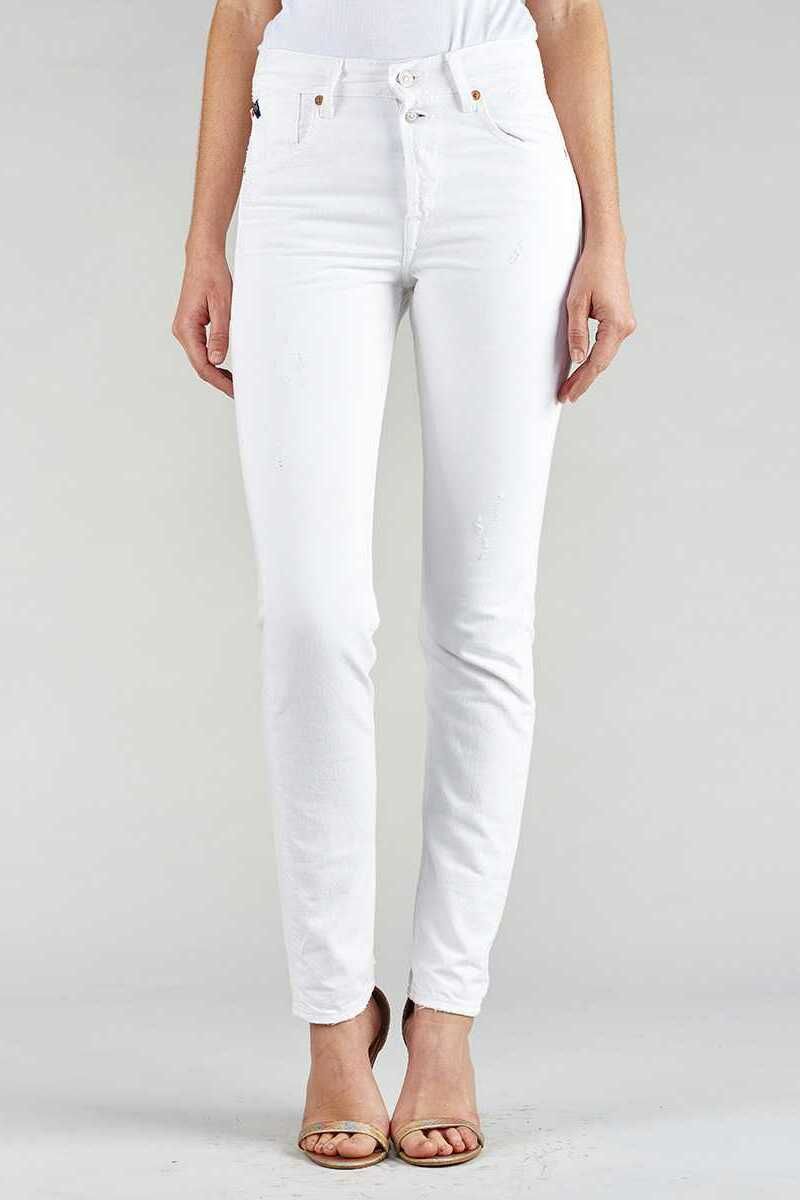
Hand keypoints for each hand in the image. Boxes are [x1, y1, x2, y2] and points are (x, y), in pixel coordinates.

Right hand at [172, 249, 233, 397]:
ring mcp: (185, 330)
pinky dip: (214, 360)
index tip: (234, 390)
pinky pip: (201, 350)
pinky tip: (225, 366)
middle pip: (200, 365)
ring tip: (235, 382)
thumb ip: (219, 335)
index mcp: (186, 328)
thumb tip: (216, 360)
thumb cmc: (212, 276)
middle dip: (218, 380)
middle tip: (238, 391)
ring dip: (216, 372)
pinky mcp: (191, 327)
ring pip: (200, 359)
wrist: (204, 257)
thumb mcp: (222, 306)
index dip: (219, 381)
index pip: (202, 364)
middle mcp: (182, 331)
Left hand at [559, 240, 635, 403]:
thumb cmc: (591, 271)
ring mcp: (626, 324)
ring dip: (588, 371)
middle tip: (566, 396)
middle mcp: (625, 326)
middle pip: (602, 362)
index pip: (596, 362)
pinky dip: (594, 358)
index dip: (582, 381)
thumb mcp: (576, 303)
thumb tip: (577, 358)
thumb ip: (577, 332)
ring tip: (570, 386)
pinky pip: (607, 345)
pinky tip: (582, 367)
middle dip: (583, 380)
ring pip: (605, 355)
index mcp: (616, 324)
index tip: (569, 395)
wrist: (607, 250)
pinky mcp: (621, 320)